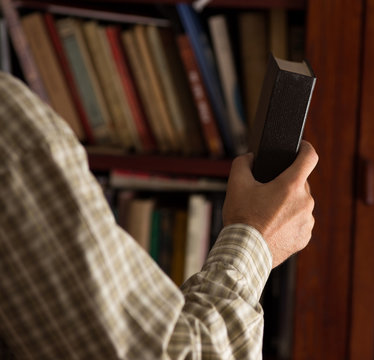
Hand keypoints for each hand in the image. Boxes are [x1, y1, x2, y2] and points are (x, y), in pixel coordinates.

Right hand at [222, 141, 318, 267]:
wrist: (244, 252)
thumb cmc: (242, 218)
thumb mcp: (236, 185)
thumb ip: (242, 163)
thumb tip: (249, 158)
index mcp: (291, 186)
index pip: (310, 157)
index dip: (306, 148)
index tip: (302, 147)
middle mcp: (305, 202)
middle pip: (299, 183)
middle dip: (285, 184)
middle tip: (266, 193)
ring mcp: (306, 221)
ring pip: (300, 204)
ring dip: (288, 204)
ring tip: (267, 214)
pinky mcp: (304, 237)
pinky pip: (300, 222)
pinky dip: (289, 221)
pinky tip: (273, 227)